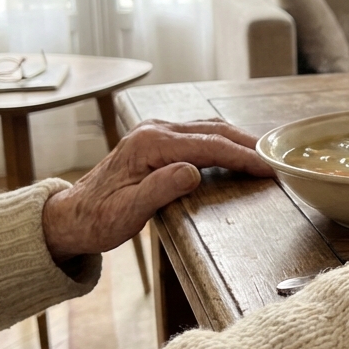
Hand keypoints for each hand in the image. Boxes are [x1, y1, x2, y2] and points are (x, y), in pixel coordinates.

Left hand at [41, 119, 273, 262]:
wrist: (71, 216)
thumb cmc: (97, 219)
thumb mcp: (127, 213)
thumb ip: (161, 189)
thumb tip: (194, 172)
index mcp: (150, 145)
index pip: (209, 146)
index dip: (243, 156)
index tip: (269, 167)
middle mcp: (154, 130)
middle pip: (213, 130)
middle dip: (248, 143)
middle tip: (277, 158)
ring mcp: (155, 132)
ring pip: (208, 128)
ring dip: (237, 139)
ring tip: (264, 154)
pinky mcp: (156, 140)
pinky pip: (198, 134)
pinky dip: (222, 141)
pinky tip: (235, 151)